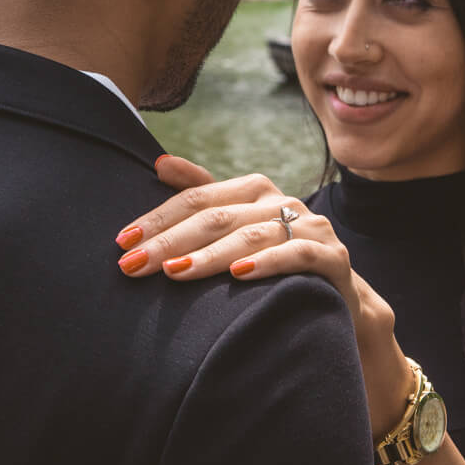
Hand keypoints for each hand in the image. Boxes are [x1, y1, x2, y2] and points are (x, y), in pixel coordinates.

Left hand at [116, 156, 352, 290]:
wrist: (342, 301)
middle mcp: (281, 201)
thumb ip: (203, 195)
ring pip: (252, 235)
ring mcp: (310, 227)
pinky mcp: (332, 257)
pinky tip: (239, 275)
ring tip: (174, 272)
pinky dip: (267, 262)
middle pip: (217, 217)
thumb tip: (159, 163)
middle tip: (132, 265)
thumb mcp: (239, 226)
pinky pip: (297, 254)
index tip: (122, 242)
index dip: (158, 218)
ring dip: (209, 256)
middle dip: (170, 241)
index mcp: (254, 190)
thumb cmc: (277, 261)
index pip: (197, 198)